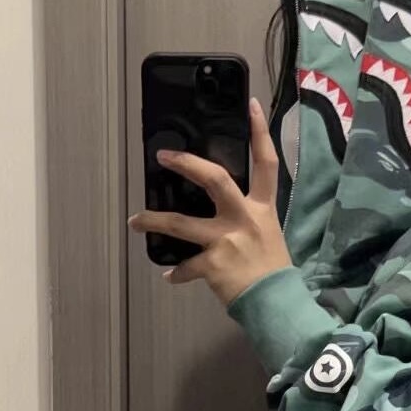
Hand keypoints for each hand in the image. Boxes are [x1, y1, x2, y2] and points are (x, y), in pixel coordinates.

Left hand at [127, 98, 290, 305]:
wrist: (276, 304)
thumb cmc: (273, 271)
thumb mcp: (268, 236)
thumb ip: (248, 219)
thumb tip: (222, 213)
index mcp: (262, 209)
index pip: (265, 163)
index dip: (259, 132)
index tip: (250, 106)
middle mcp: (244, 218)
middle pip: (215, 179)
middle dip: (187, 164)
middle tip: (163, 156)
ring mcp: (227, 240)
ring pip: (182, 223)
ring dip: (154, 220)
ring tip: (134, 221)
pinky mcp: (213, 264)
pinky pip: (186, 267)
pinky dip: (176, 273)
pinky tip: (169, 276)